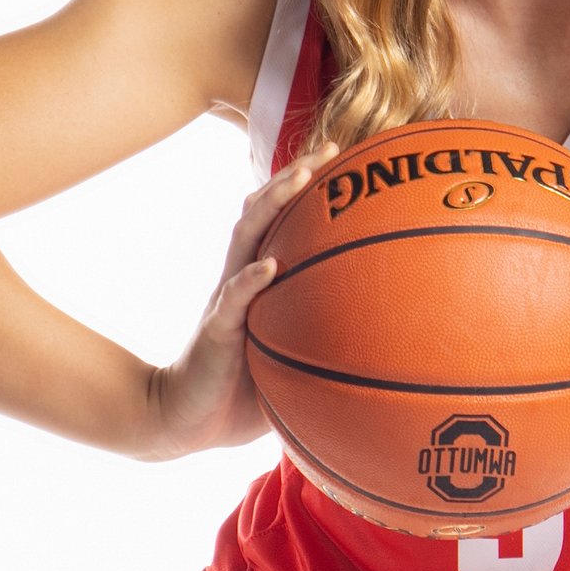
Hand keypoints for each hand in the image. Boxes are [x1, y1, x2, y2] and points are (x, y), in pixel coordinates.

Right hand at [138, 147, 332, 457]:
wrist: (187, 420)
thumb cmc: (240, 393)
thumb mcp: (288, 360)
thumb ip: (321, 341)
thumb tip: (382, 346)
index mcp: (257, 282)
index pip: (280, 221)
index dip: (305, 188)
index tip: (344, 160)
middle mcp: (240, 279)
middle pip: (264, 212)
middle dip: (294, 176)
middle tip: (331, 150)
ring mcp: (226, 300)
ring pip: (247, 238)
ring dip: (273, 205)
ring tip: (300, 178)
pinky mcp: (216, 331)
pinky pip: (234, 299)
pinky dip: (251, 280)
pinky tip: (270, 266)